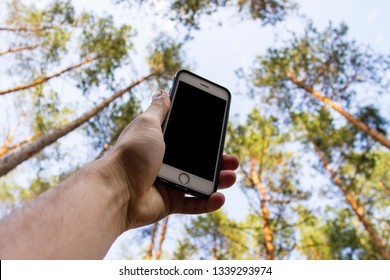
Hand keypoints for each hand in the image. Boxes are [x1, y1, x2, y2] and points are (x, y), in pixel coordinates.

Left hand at [106, 90, 238, 228]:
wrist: (117, 189)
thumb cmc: (132, 153)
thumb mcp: (147, 124)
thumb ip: (159, 109)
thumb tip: (163, 92)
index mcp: (161, 143)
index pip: (188, 138)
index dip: (205, 136)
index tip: (219, 134)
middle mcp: (165, 162)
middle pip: (198, 161)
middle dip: (217, 160)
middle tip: (232, 160)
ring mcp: (168, 183)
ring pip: (199, 181)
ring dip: (218, 180)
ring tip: (231, 177)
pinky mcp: (170, 202)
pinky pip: (193, 203)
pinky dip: (207, 202)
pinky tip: (220, 197)